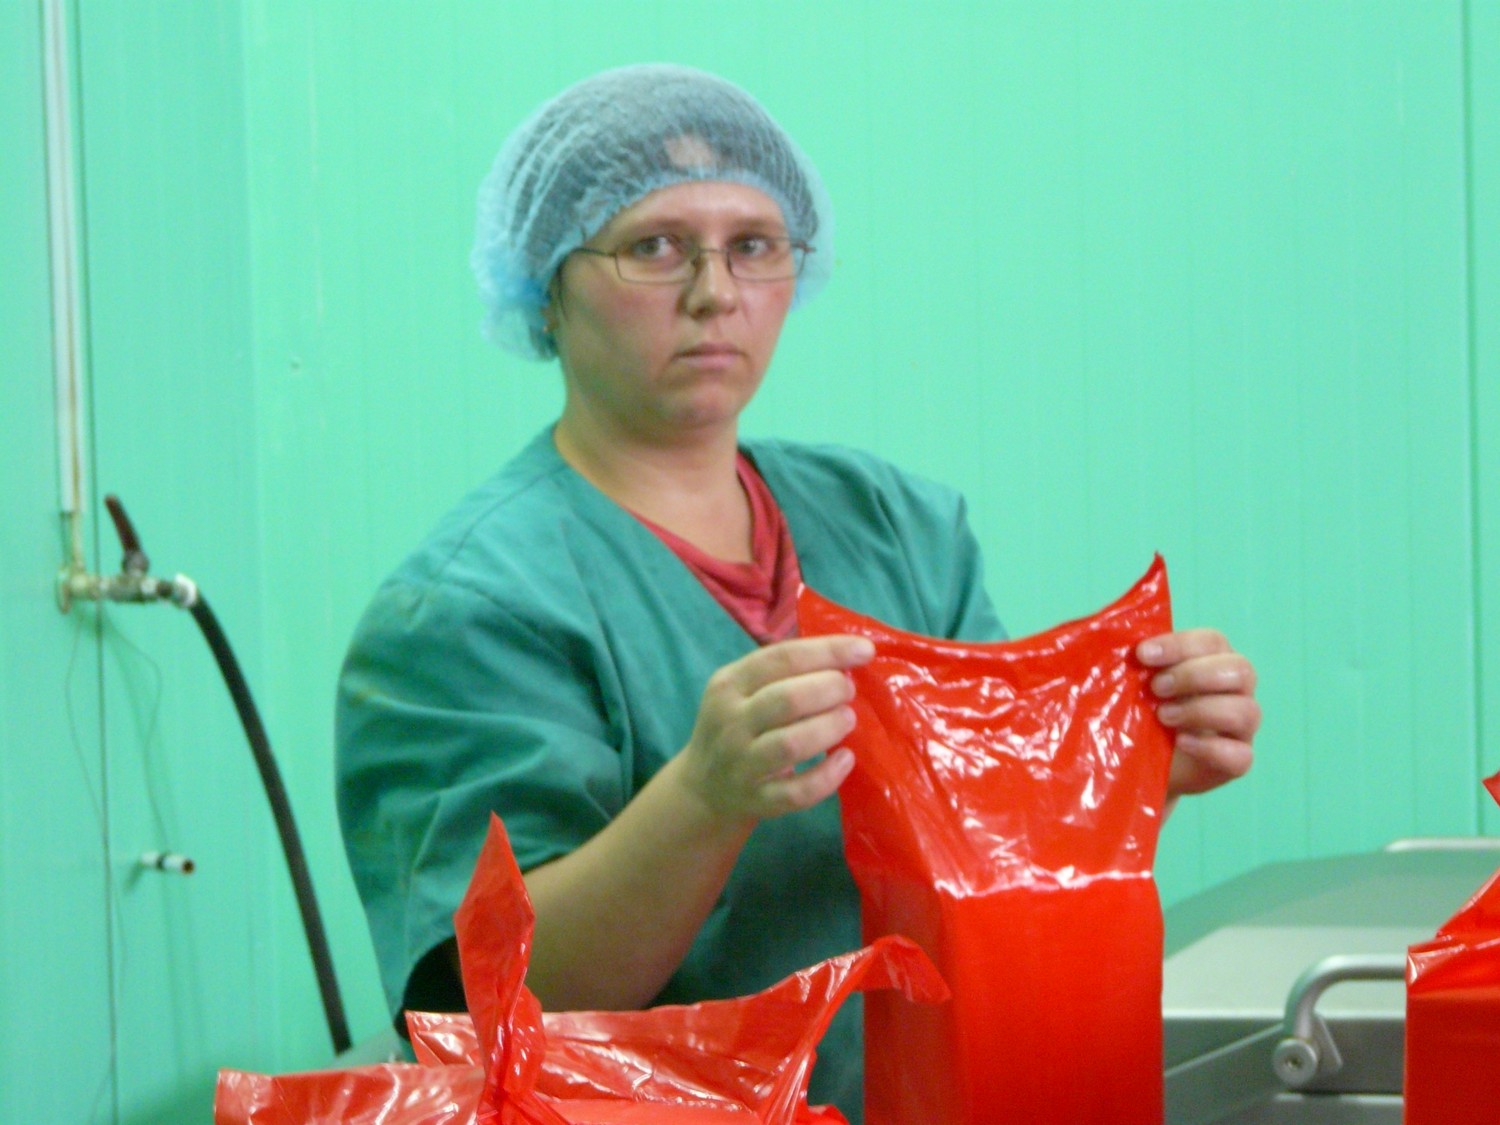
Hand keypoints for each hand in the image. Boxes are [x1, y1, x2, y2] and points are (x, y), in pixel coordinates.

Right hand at [674, 635, 874, 824]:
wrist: (701, 790)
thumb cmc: (736, 727)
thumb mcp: (741, 691)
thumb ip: (784, 672)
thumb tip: (845, 655)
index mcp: (728, 684)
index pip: (782, 658)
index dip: (829, 651)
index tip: (865, 649)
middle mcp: (731, 722)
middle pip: (788, 699)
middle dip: (830, 689)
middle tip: (849, 690)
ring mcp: (742, 765)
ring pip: (791, 744)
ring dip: (830, 727)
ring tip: (848, 719)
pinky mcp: (756, 801)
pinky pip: (797, 793)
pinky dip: (828, 776)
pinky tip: (845, 760)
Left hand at [1137, 629, 1259, 798]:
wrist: (1136, 761)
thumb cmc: (1136, 710)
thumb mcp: (1127, 679)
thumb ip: (1120, 654)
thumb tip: (1099, 631)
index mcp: (1213, 659)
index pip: (1212, 641)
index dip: (1180, 645)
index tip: (1142, 654)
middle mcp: (1235, 689)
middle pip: (1240, 670)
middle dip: (1194, 675)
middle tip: (1155, 687)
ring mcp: (1241, 727)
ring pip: (1246, 711)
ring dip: (1201, 710)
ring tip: (1162, 716)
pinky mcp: (1236, 761)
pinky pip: (1240, 755)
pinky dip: (1209, 747)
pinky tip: (1180, 742)